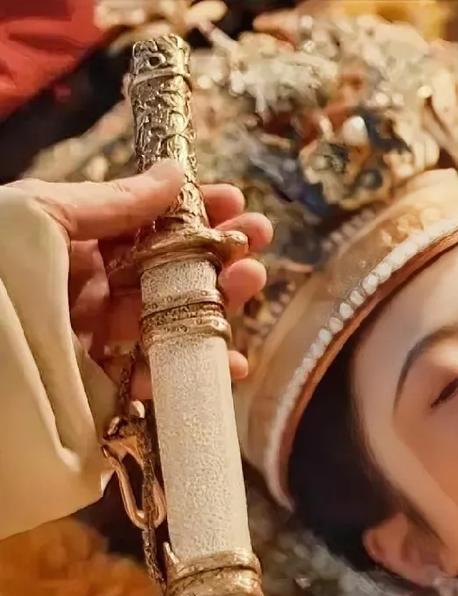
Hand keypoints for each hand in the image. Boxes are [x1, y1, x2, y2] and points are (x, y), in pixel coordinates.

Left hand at [9, 160, 270, 397]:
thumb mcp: (38, 214)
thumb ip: (112, 200)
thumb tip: (174, 172)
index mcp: (58, 246)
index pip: (138, 225)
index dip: (189, 212)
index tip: (235, 202)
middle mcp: (78, 294)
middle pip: (163, 272)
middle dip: (215, 253)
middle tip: (257, 241)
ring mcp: (93, 347)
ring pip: (170, 322)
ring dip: (218, 302)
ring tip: (249, 283)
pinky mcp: (101, 398)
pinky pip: (158, 381)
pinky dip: (200, 371)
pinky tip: (228, 359)